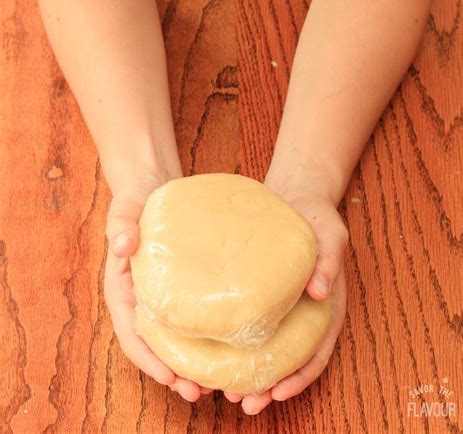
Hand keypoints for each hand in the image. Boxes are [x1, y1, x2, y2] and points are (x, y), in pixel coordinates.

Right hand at [103, 174, 210, 401]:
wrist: (151, 189)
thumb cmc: (134, 202)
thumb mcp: (124, 211)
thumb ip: (121, 226)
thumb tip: (123, 246)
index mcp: (123, 290)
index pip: (132, 334)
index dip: (149, 360)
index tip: (170, 379)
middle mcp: (141, 299)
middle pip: (154, 345)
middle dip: (173, 372)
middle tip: (199, 392)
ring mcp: (162, 294)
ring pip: (173, 337)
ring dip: (190, 361)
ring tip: (216, 380)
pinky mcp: (182, 286)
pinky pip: (190, 317)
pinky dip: (201, 337)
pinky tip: (223, 343)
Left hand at [223, 181, 347, 413]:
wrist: (297, 199)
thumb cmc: (318, 218)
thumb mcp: (331, 235)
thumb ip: (329, 261)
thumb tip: (320, 292)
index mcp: (325, 308)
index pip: (316, 352)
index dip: (299, 377)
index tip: (276, 393)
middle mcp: (303, 313)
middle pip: (288, 359)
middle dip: (267, 385)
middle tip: (242, 403)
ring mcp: (281, 305)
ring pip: (267, 348)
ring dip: (249, 372)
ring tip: (223, 389)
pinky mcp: (260, 292)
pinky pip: (250, 322)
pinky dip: (236, 342)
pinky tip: (215, 349)